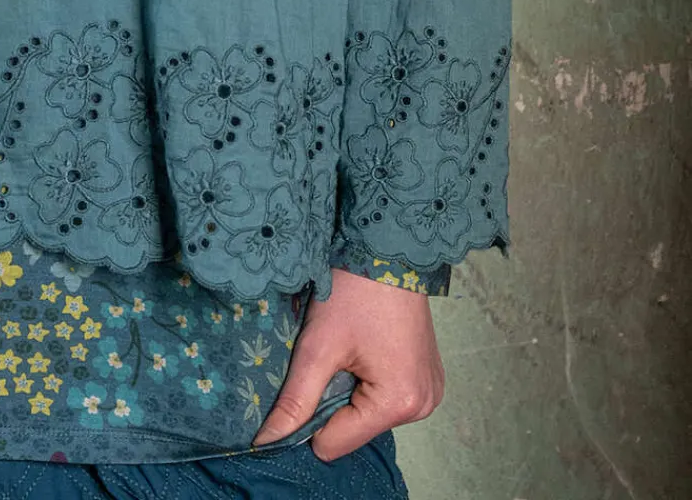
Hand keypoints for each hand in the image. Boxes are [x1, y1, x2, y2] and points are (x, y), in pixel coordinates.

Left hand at [252, 267, 443, 459]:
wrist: (389, 250)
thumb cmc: (354, 293)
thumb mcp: (318, 346)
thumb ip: (295, 399)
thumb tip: (265, 441)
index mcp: (398, 404)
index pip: (335, 443)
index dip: (309, 418)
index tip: (305, 379)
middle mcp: (421, 407)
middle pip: (354, 429)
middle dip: (333, 400)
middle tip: (330, 357)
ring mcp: (429, 394)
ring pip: (368, 414)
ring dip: (350, 390)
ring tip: (349, 349)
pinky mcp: (429, 379)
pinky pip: (386, 398)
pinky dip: (369, 382)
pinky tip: (366, 349)